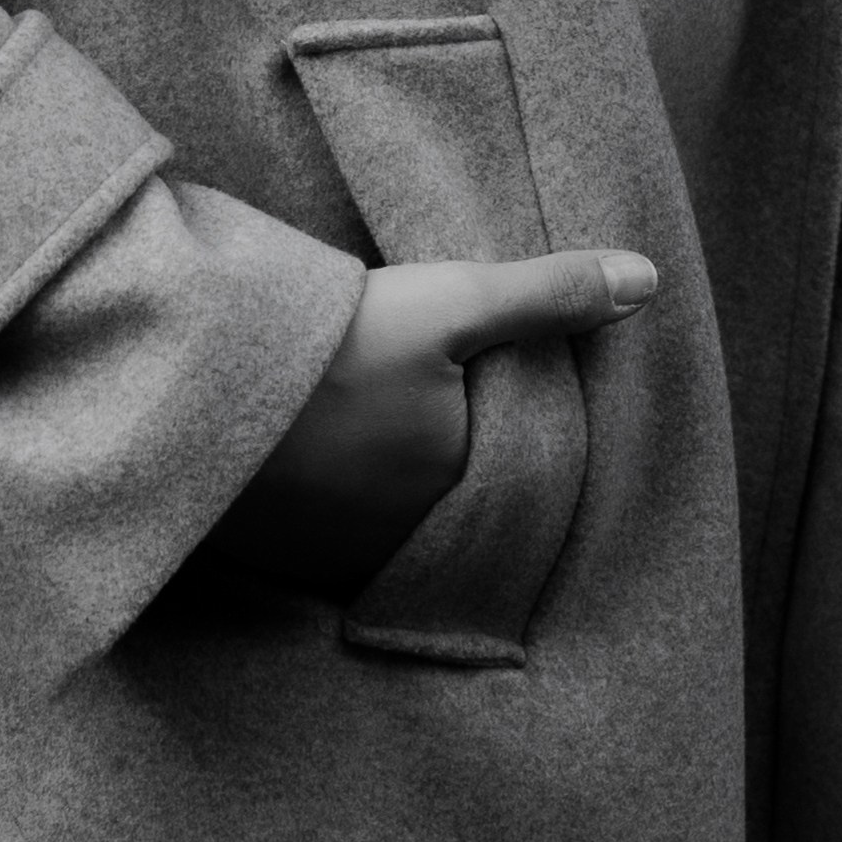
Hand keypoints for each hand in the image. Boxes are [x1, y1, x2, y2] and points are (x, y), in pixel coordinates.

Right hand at [209, 247, 657, 599]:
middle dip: (456, 472)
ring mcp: (336, 561)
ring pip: (392, 528)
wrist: (193, 383)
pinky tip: (328, 461)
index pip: (515, 480)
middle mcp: (405, 546)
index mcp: (458, 494)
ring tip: (383, 433)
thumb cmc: (337, 343)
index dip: (516, 439)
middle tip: (438, 412)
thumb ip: (548, 297)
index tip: (500, 400)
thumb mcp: (450, 300)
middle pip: (452, 508)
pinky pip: (331, 543)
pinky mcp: (278, 558)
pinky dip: (339, 509)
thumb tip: (649, 279)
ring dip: (395, 496)